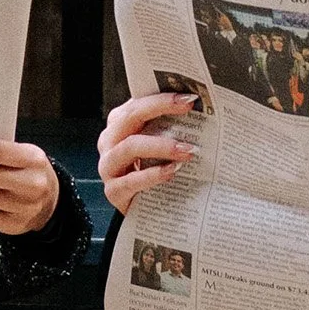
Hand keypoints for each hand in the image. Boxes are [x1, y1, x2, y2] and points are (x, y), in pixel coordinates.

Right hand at [97, 92, 199, 215]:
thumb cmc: (151, 171)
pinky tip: (171, 171)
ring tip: (187, 150)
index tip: (187, 98)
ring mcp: (108, 166)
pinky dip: (152, 174)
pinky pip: (131, 180)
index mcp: (119, 125)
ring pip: (130, 146)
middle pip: (130, 117)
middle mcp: (110, 142)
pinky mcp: (113, 191)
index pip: (137, 103)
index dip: (161, 98)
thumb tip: (200, 112)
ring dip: (161, 145)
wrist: (140, 211)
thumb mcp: (158, 146)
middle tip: (188, 110)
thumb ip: (169, 127)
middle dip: (160, 109)